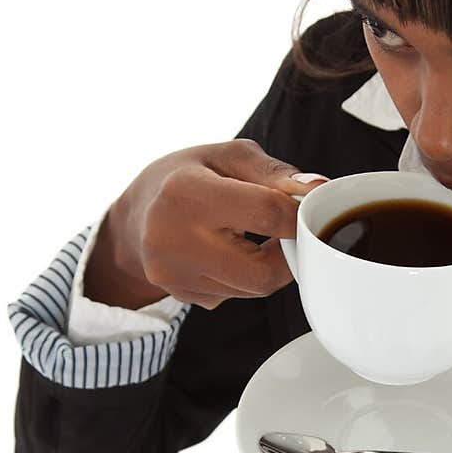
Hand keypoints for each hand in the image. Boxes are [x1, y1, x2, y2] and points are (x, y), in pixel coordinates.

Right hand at [85, 139, 327, 309]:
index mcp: (184, 192)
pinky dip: (245, 277)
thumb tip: (317, 187)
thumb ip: (273, 171)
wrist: (134, 217)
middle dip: (288, 254)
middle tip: (286, 232)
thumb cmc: (185, 177)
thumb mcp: (225, 156)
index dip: (299, 214)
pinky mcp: (181, 296)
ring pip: (253, 289)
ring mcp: (173, 275)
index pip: (266, 212)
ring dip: (268, 265)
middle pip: (263, 272)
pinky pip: (236, 296)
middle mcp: (172, 239)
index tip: (305, 209)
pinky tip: (230, 253)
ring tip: (254, 236)